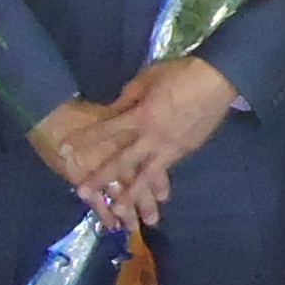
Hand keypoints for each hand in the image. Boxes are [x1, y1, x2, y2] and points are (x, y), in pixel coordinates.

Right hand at [30, 97, 160, 229]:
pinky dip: (104, 213)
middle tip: (152, 221)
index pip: (153, 162)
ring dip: (127, 212)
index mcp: (135, 137)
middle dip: (145, 203)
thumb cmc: (86, 106)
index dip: (158, 182)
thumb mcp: (121, 105)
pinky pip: (97, 199)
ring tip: (133, 228)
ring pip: (121, 194)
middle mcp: (124, 154)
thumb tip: (153, 131)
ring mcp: (102, 167)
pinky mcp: (82, 176)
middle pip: (139, 182)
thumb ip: (139, 122)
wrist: (50, 110)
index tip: (163, 197)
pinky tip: (111, 226)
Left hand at [81, 58, 239, 209]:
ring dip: (131, 195)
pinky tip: (152, 195)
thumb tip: (115, 111)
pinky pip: (166, 170)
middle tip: (82, 193)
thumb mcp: (147, 78)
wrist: (218, 80)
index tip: (66, 149)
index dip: (85, 140)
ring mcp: (171, 147)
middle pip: (122, 161)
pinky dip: (157, 184)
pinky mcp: (186, 151)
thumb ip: (128, 98)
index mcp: (141, 116)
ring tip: (118, 211)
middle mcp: (152, 137)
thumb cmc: (181, 73)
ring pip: (146, 176)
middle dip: (101, 177)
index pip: (106, 130)